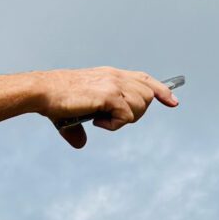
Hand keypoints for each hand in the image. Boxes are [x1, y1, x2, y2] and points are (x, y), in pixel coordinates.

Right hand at [36, 68, 177, 148]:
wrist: (44, 91)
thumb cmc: (54, 99)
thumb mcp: (73, 112)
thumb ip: (79, 129)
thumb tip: (80, 144)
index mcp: (111, 75)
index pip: (145, 79)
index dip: (162, 91)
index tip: (173, 102)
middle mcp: (116, 77)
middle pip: (148, 96)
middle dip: (137, 113)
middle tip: (111, 119)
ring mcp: (114, 85)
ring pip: (141, 106)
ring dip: (125, 119)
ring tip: (102, 120)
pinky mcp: (109, 96)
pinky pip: (127, 117)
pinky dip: (115, 125)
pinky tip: (97, 123)